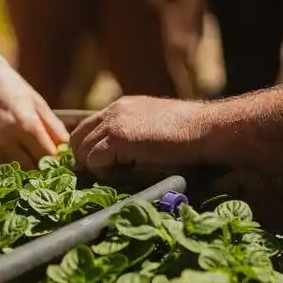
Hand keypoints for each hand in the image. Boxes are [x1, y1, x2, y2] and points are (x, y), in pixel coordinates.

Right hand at [0, 62, 68, 168]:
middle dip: (43, 170)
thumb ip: (55, 130)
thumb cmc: (13, 92)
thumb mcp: (38, 105)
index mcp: (27, 126)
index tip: (61, 162)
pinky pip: (0, 171)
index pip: (49, 157)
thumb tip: (69, 153)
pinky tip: (13, 157)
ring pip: (16, 174)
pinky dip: (9, 169)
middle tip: (47, 165)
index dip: (58, 162)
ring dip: (26, 171)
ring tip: (30, 160)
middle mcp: (7, 140)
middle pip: (33, 170)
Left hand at [70, 95, 207, 175]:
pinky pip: (94, 161)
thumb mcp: (152, 129)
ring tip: (119, 174)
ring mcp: (114, 122)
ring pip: (81, 151)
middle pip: (76, 139)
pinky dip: (104, 172)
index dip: (89, 150)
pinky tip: (126, 172)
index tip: (100, 166)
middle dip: (85, 160)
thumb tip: (112, 163)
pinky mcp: (118, 137)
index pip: (86, 128)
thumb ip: (130, 138)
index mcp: (120, 107)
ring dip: (95, 168)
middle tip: (105, 174)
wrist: (206, 129)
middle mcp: (112, 111)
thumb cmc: (189, 136)